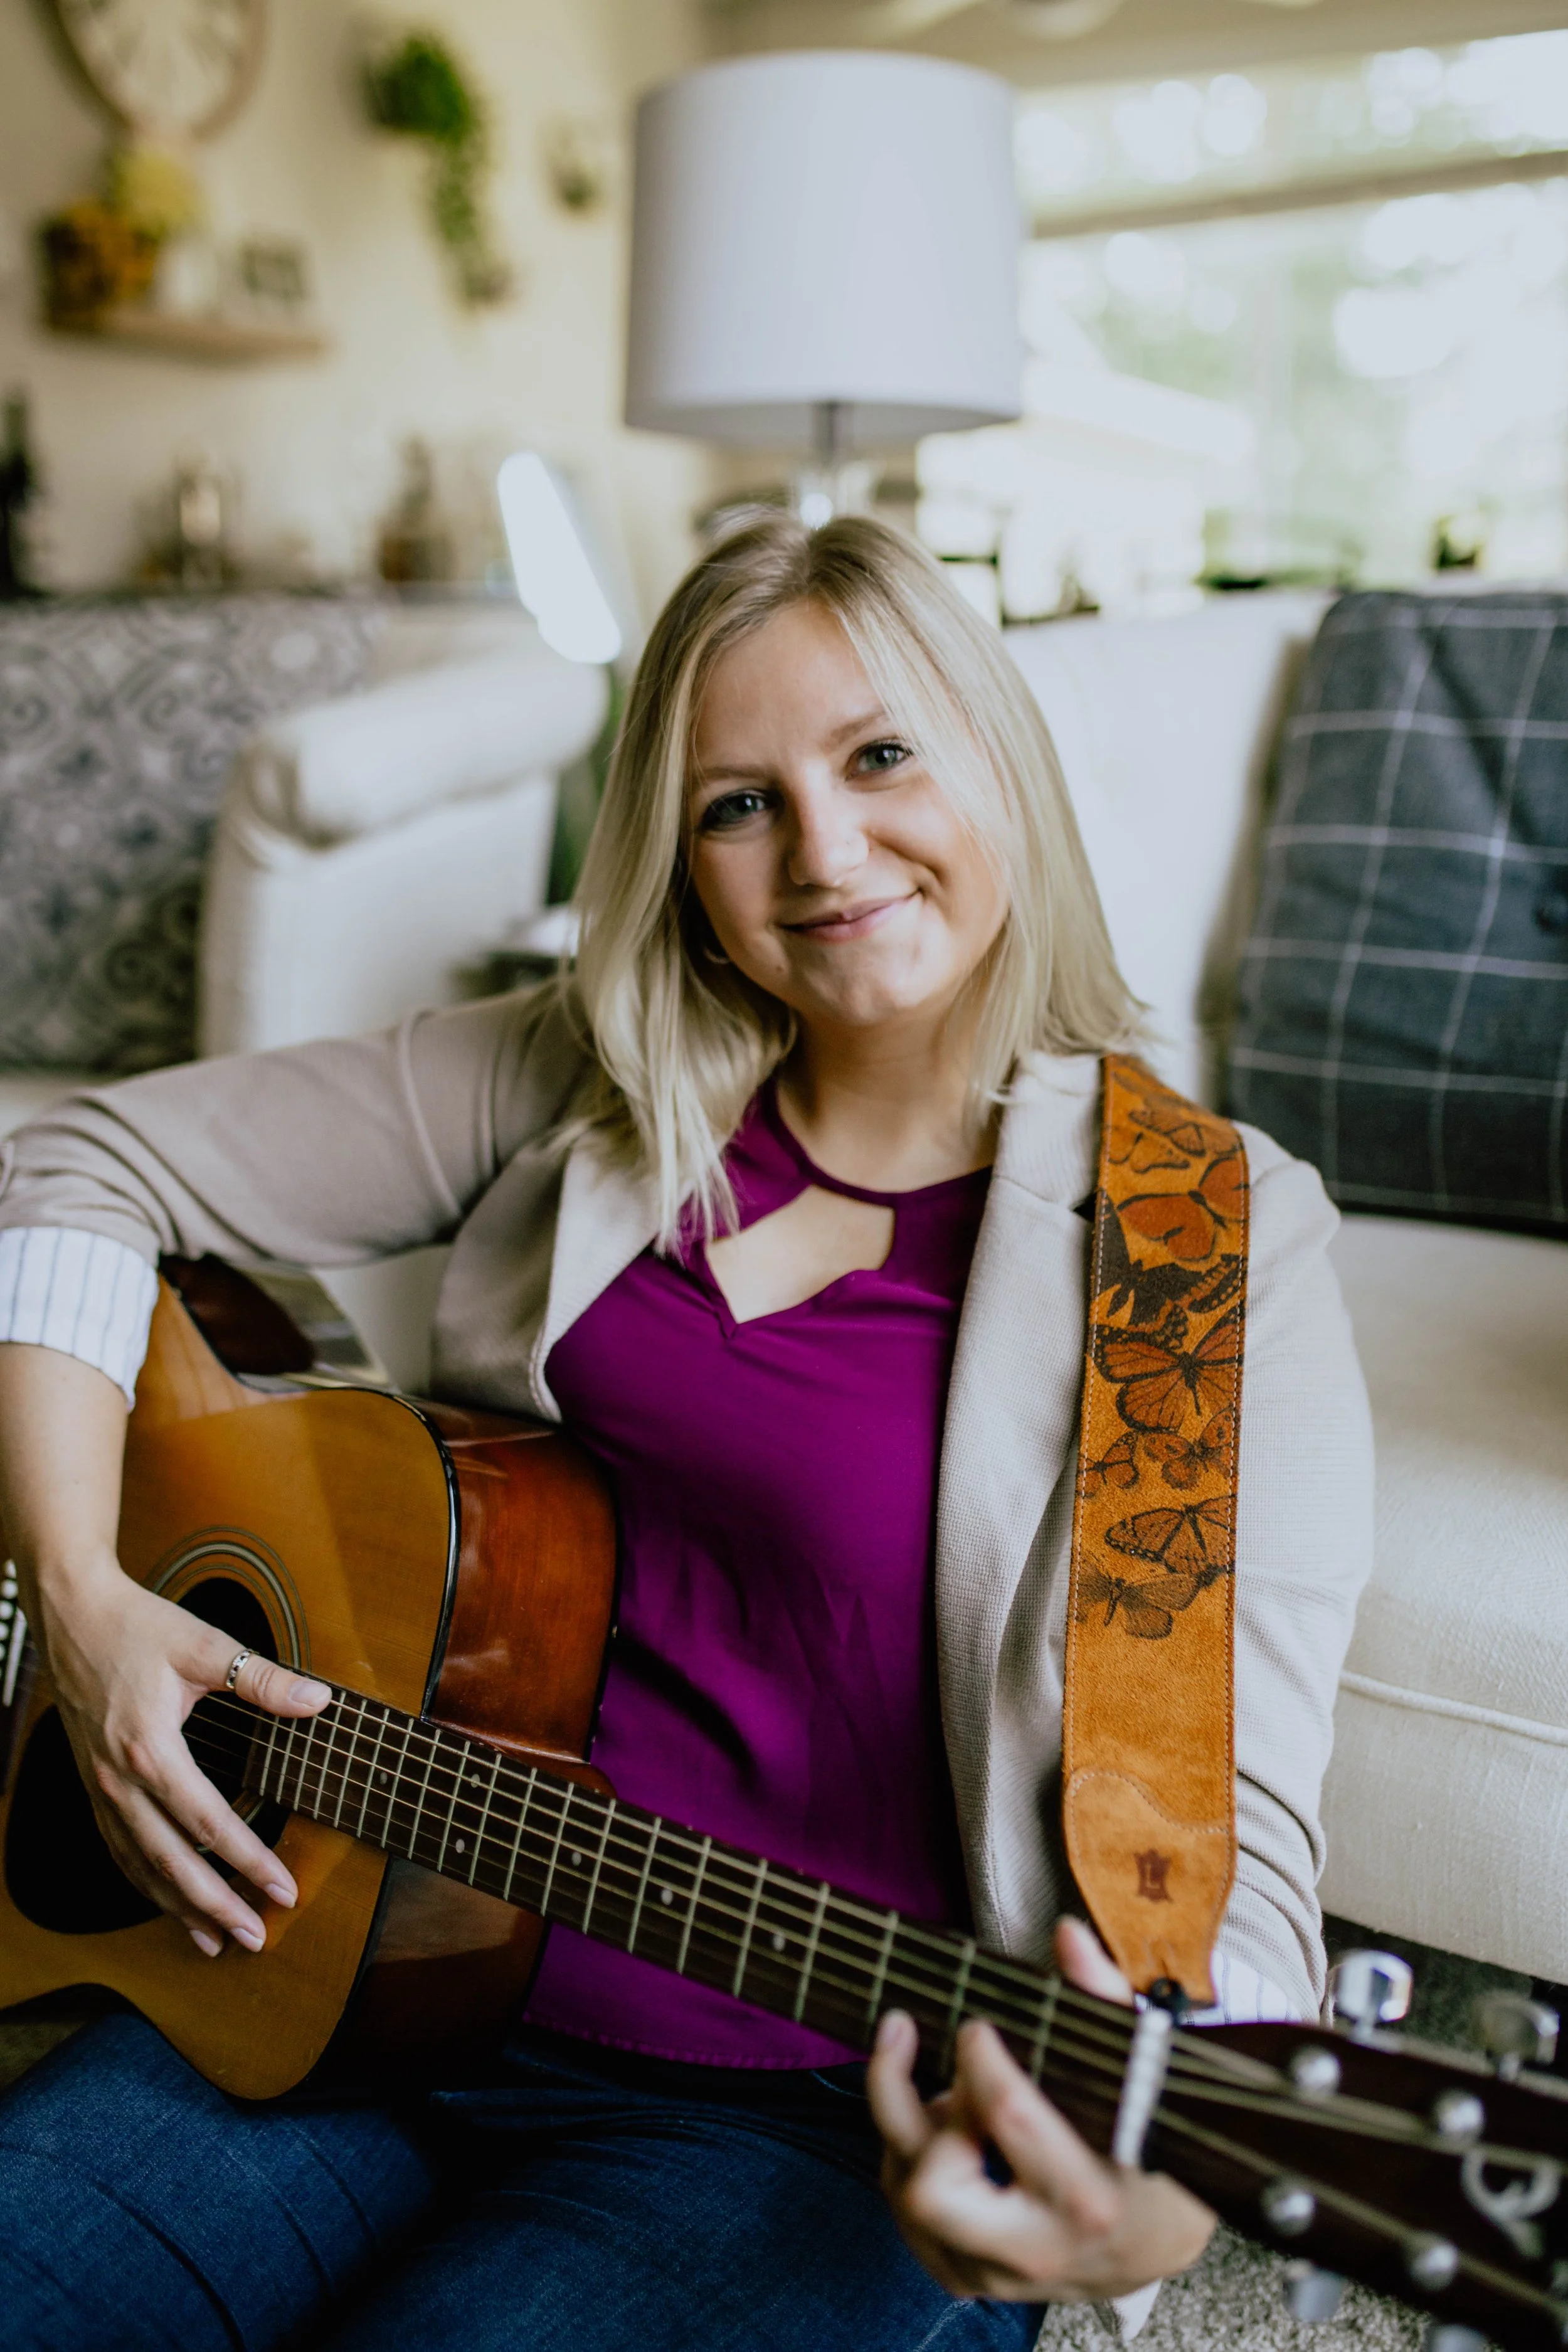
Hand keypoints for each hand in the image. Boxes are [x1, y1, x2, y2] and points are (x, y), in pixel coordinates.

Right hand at [35, 1557, 329, 1957]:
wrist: (71, 1615)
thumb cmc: (136, 1627)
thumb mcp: (204, 1645)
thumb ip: (261, 1679)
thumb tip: (317, 1699)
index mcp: (149, 1750)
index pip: (208, 1823)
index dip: (249, 1861)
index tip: (284, 1890)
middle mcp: (119, 1780)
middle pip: (170, 1862)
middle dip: (214, 1907)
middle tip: (254, 1938)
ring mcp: (100, 1788)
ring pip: (139, 1866)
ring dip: (177, 1907)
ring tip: (214, 1941)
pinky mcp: (93, 1785)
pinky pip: (118, 1848)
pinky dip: (144, 1882)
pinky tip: (166, 1899)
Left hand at [866, 1917, 1215, 2303]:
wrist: (1158, 2243)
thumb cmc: (1154, 2151)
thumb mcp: (1148, 2081)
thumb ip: (1104, 2002)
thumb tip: (1066, 1936)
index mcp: (1086, 2197)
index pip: (1007, 2117)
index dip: (978, 2057)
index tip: (977, 2025)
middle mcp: (1037, 2247)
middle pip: (932, 2186)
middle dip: (907, 2103)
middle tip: (910, 2035)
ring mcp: (997, 2273)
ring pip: (906, 2198)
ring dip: (904, 2124)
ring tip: (935, 2078)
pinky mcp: (970, 2279)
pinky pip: (906, 2219)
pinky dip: (906, 2161)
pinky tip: (936, 2123)